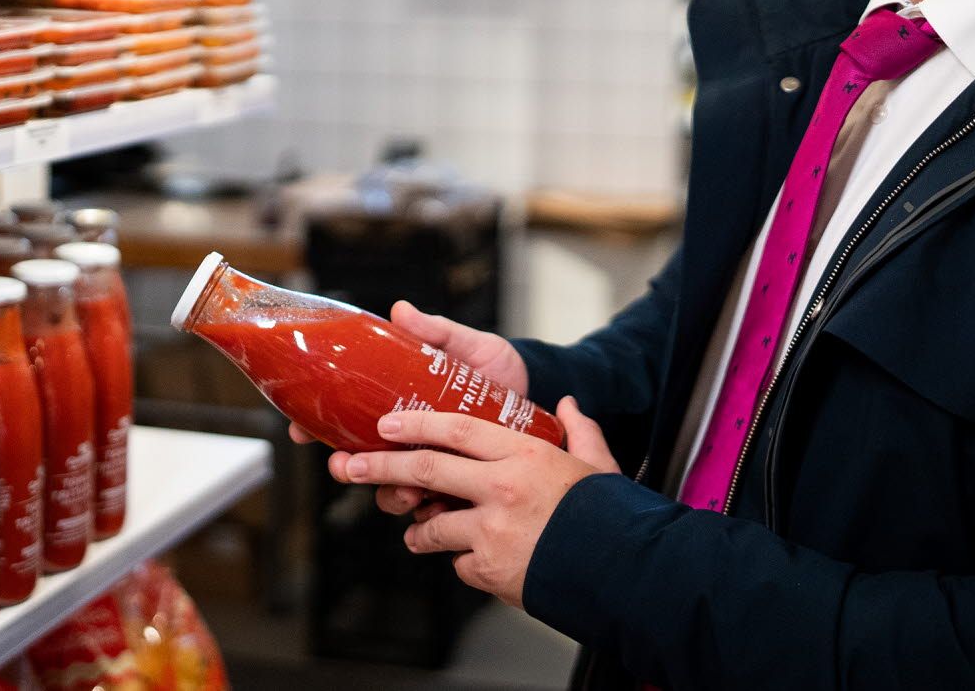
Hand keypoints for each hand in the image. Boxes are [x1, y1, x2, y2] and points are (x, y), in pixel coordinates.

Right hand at [287, 299, 527, 515]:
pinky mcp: (457, 487)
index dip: (317, 425)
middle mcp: (410, 438)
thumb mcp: (466, 345)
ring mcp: (432, 465)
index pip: (346, 417)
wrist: (539, 392)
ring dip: (390, 493)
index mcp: (401, 405)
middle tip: (344, 467)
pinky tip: (435, 505)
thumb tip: (399, 310)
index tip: (300, 430)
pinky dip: (428, 511)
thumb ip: (435, 331)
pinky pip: (432, 509)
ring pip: (393, 489)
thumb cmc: (497, 366)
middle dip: (347, 468)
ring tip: (406, 488)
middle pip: (362, 460)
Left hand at [327, 398, 618, 606]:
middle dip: (380, 468)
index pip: (455, 429)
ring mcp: (492, 531)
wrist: (625, 571)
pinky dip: (462, 562)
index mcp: (523, 454)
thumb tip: (570, 404)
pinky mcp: (490, 569)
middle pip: (425, 471)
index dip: (415, 424)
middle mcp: (501, 488)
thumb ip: (579, 430)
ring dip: (417, 529)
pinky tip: (480, 560)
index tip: (385, 425)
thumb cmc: (610, 515)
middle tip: (349, 466)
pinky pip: (459, 564)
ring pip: (431, 526)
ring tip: (415, 531)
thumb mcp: (596, 463)